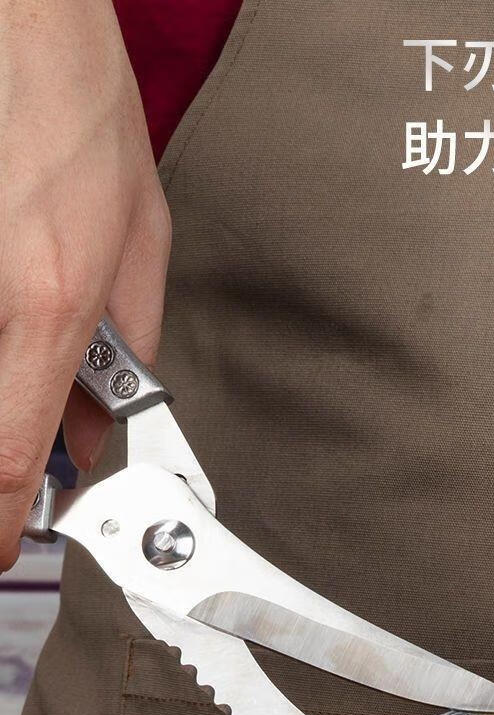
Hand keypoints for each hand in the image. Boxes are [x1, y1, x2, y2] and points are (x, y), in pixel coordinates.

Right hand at [0, 0, 169, 568]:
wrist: (16, 12)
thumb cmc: (76, 102)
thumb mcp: (142, 235)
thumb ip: (128, 346)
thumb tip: (98, 428)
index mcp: (50, 302)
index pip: (9, 456)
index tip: (0, 546)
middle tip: (24, 442)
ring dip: (1, 383)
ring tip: (27, 307)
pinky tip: (12, 284)